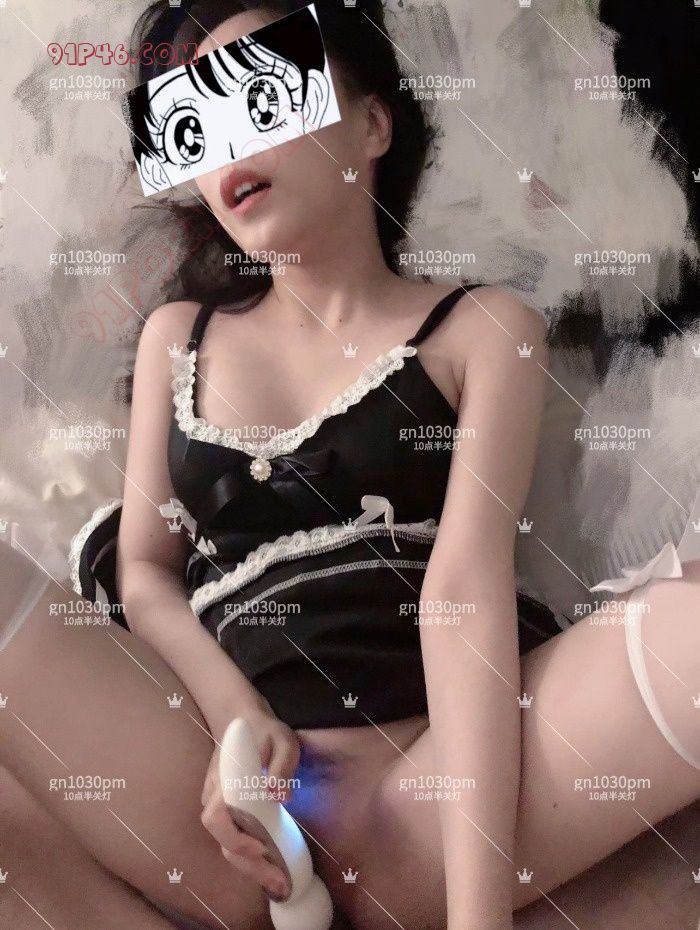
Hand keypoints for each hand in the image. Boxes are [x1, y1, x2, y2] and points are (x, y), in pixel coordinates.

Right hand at [200, 708, 300, 899]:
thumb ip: (282, 766)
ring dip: (250, 867)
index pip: (215, 818)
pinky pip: (233, 837)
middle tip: (280, 883)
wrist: (241, 720)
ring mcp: (218, 804)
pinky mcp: (226, 810)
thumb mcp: (283, 740)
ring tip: (278, 880)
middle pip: (223, 842)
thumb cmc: (265, 730)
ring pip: (227, 844)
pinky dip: (249, 856)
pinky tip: (270, 864)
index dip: (234, 839)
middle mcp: (215, 796)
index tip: (261, 848)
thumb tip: (279, 797)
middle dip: (249, 867)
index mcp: (224, 780)